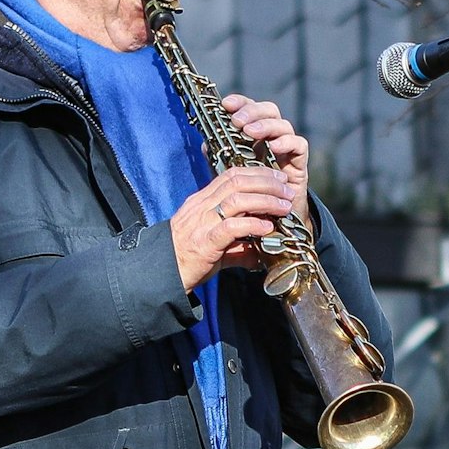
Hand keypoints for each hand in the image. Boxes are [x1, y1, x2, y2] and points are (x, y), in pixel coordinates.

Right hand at [172, 169, 294, 290]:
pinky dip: (253, 224)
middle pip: (237, 182)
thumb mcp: (213, 245)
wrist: (161, 275)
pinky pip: (231, 227)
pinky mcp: (205, 242)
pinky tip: (267, 228)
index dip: (257, 173)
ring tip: (284, 207)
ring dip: (265, 200)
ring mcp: (202, 223)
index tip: (277, 179)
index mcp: (201, 202)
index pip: (231, 176)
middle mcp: (201, 207)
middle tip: (287, 190)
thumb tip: (258, 253)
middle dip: (266, 183)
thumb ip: (237, 245)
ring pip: (237, 199)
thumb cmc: (185, 260)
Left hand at [221, 93, 309, 224]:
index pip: (250, 110)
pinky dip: (287, 142)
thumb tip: (206, 144)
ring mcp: (287, 149)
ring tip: (250, 132)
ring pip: (284, 125)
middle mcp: (273, 138)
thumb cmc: (250, 194)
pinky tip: (273, 147)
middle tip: (237, 121)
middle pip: (269, 111)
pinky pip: (299, 145)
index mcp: (255, 136)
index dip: (241, 103)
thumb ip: (220, 158)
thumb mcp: (231, 174)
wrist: (273, 222)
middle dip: (253, 111)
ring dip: (266, 125)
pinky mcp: (299, 163)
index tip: (226, 104)